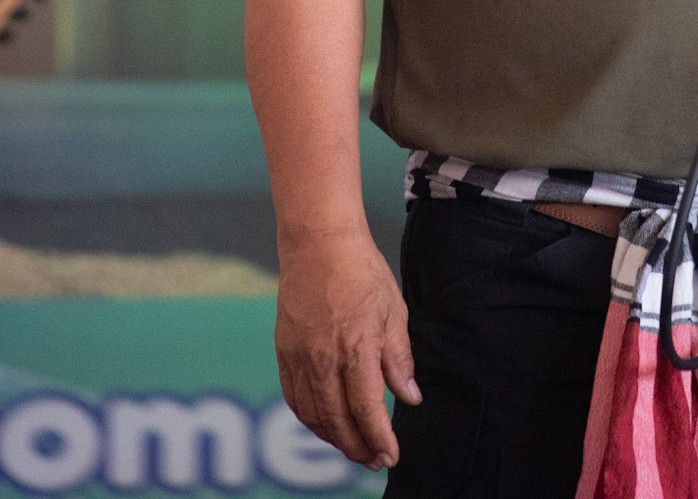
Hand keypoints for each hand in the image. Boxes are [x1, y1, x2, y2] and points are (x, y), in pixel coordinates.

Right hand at [274, 230, 420, 469]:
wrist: (319, 242)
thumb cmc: (362, 271)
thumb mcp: (393, 310)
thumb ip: (399, 358)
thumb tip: (409, 398)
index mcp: (355, 346)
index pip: (365, 408)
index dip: (378, 438)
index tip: (390, 455)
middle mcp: (323, 358)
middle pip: (337, 420)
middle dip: (358, 447)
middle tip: (375, 460)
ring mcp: (300, 357)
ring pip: (313, 415)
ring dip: (334, 439)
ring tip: (354, 447)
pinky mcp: (284, 352)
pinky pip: (294, 399)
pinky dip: (310, 419)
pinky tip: (325, 424)